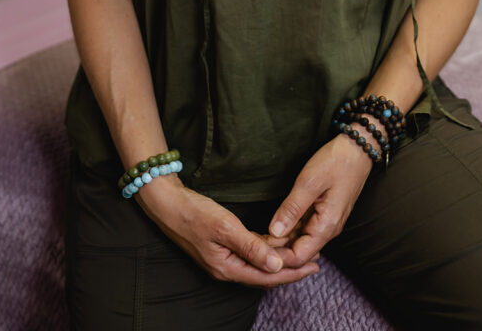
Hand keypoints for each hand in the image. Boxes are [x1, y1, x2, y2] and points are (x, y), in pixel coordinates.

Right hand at [137, 177, 318, 286]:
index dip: (292, 273)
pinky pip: (249, 252)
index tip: (313, 266)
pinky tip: (277, 241)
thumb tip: (277, 266)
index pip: (267, 277)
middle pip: (265, 273)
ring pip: (258, 262)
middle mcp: (226, 268)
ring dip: (279, 257)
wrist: (166, 203)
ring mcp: (223, 258)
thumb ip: (251, 247)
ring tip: (302, 248)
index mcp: (227, 268)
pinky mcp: (221, 246)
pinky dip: (266, 248)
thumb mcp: (224, 227)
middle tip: (315, 259)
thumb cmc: (193, 213)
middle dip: (290, 267)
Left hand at [267, 133, 373, 267]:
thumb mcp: (310, 182)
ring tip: (257, 236)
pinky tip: (273, 226)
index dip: (277, 256)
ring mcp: (326, 222)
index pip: (299, 257)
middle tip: (250, 242)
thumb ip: (292, 208)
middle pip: (298, 252)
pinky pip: (304, 229)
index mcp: (326, 226)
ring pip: (300, 241)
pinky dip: (288, 230)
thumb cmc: (336, 162)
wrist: (357, 149)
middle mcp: (327, 230)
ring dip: (281, 241)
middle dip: (276, 251)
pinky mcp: (323, 213)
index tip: (256, 249)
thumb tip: (274, 232)